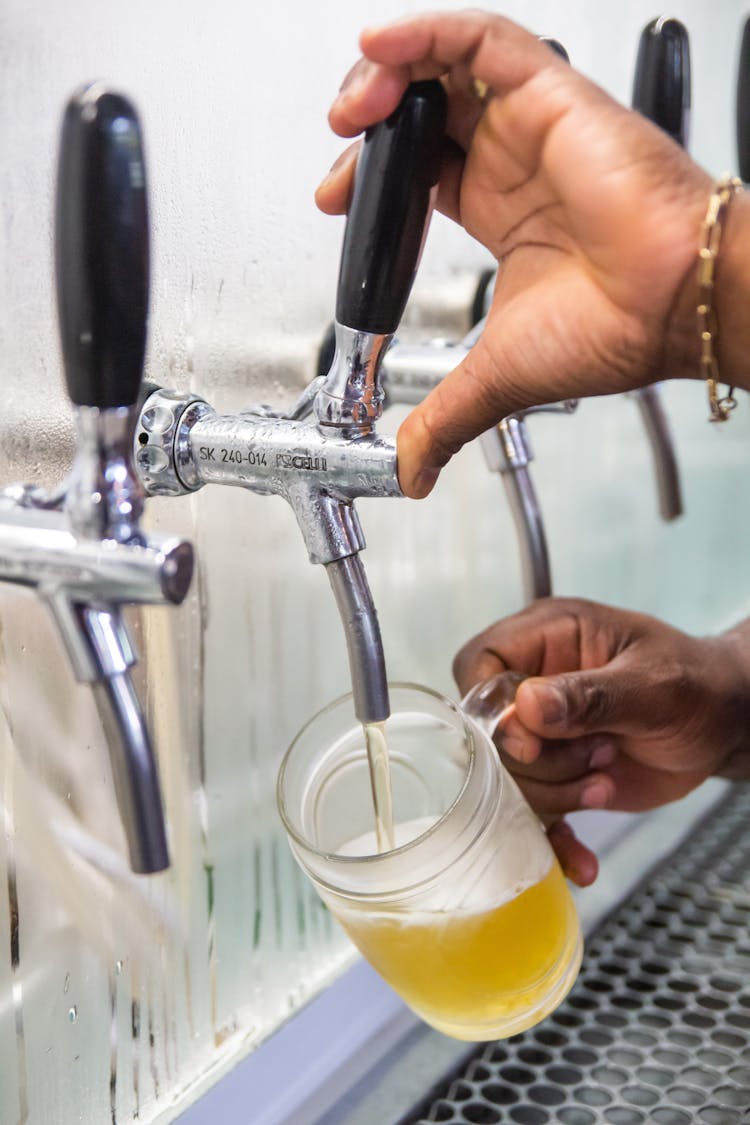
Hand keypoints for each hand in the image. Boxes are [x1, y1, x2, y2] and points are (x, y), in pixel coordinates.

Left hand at [316, 10, 713, 497]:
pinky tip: (379, 48)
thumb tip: (409, 471)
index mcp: (501, 213)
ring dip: (384, 76)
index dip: (372, 180)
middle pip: (423, 111)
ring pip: (444, 65)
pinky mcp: (552, 94)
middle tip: (338, 158)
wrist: (671, 307)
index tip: (335, 201)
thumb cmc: (616, 329)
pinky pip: (481, 40)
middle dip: (366, 125)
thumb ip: (443, 420)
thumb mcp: (494, 378)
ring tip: (351, 112)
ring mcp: (530, 125)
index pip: (421, 172)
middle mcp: (514, 162)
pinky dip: (425, 34)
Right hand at [453, 597, 749, 884]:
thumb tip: (525, 706)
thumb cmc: (695, 684)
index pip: (479, 662)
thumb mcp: (651, 685)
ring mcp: (542, 732)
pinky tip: (582, 863)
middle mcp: (534, 682)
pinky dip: (557, 841)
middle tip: (598, 756)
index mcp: (548, 636)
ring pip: (509, 778)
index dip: (488, 707)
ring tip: (605, 782)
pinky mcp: (556, 775)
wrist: (725, 725)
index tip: (527, 742)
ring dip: (555, 795)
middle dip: (540, 761)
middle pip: (489, 731)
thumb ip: (589, 695)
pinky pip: (535, 812)